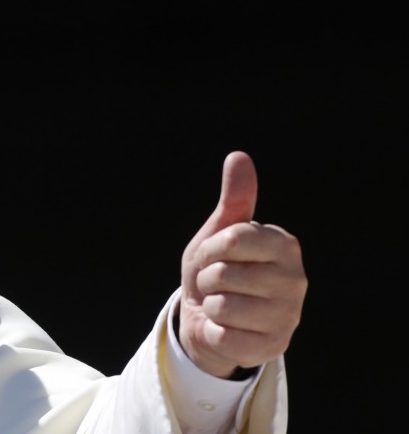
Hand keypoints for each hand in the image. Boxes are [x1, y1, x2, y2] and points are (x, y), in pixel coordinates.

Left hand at [179, 151, 306, 377]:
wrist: (211, 318)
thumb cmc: (218, 268)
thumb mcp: (221, 232)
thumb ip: (235, 198)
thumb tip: (239, 156)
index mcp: (285, 244)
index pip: (232, 239)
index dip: (209, 249)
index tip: (213, 255)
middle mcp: (296, 279)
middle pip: (224, 273)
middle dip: (207, 279)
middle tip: (216, 284)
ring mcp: (288, 315)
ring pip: (222, 306)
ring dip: (210, 306)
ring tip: (222, 305)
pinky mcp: (274, 346)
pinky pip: (224, 336)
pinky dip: (215, 332)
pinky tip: (228, 329)